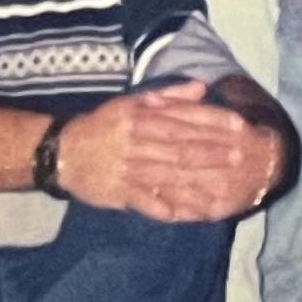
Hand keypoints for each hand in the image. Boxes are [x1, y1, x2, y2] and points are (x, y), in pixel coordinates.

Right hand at [52, 81, 287, 223]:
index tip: (238, 127)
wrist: (61, 151)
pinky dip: (170, 209)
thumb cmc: (102, 125)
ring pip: (169, 178)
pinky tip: (191, 214)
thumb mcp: (131, 103)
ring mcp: (129, 170)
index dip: (211, 124)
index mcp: (141, 119)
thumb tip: (201, 86)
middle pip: (180, 150)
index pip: (182, 121)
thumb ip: (168, 96)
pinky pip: (149, 203)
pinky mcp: (120, 193)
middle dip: (211, 154)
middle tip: (240, 157)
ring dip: (198, 185)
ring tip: (225, 192)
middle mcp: (137, 143)